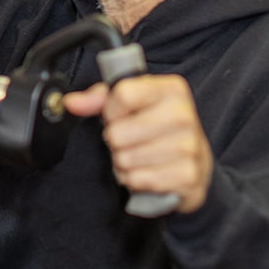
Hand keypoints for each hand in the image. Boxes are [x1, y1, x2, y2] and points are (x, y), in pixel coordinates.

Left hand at [65, 74, 212, 213]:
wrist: (196, 162)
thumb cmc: (158, 128)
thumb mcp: (132, 104)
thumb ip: (99, 98)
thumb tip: (72, 102)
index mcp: (172, 88)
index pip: (122, 95)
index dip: (111, 110)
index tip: (118, 116)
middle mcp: (184, 114)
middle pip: (119, 132)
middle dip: (116, 142)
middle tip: (129, 141)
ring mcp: (189, 146)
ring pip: (126, 159)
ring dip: (124, 163)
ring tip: (138, 157)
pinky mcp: (188, 176)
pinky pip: (140, 180)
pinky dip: (136, 180)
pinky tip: (148, 172)